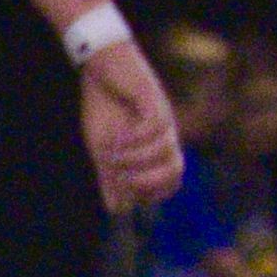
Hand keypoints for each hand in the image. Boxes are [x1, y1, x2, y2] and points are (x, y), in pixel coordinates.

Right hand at [79, 42, 186, 212]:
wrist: (100, 65)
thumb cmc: (105, 105)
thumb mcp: (104, 148)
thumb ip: (111, 178)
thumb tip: (117, 211)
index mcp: (158, 146)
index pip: (173, 179)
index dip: (154, 193)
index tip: (126, 192)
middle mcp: (166, 133)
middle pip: (176, 169)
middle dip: (148, 182)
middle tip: (120, 180)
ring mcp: (162, 115)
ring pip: (164, 149)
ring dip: (134, 160)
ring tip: (109, 156)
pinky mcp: (152, 98)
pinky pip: (154, 126)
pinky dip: (134, 139)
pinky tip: (115, 139)